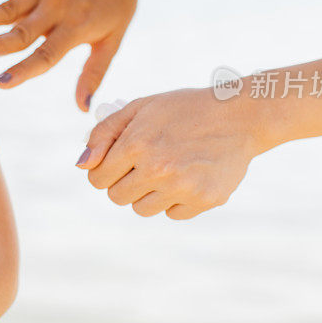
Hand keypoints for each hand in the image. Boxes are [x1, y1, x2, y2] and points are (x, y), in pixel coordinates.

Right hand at [0, 0, 142, 110]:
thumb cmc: (117, 5)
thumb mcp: (112, 41)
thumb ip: (93, 74)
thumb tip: (83, 108)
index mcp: (75, 28)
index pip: (46, 54)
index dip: (24, 70)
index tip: (1, 83)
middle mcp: (56, 9)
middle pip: (20, 31)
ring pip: (9, 7)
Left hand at [77, 88, 266, 218]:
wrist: (239, 115)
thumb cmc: (182, 109)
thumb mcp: (139, 108)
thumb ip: (104, 134)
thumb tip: (82, 164)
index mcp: (136, 144)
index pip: (97, 179)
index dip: (105, 169)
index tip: (120, 160)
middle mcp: (157, 169)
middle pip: (117, 197)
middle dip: (124, 182)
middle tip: (145, 163)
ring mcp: (182, 187)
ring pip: (142, 210)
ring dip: (148, 194)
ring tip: (166, 169)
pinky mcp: (204, 200)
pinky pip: (172, 214)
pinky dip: (175, 200)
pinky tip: (188, 175)